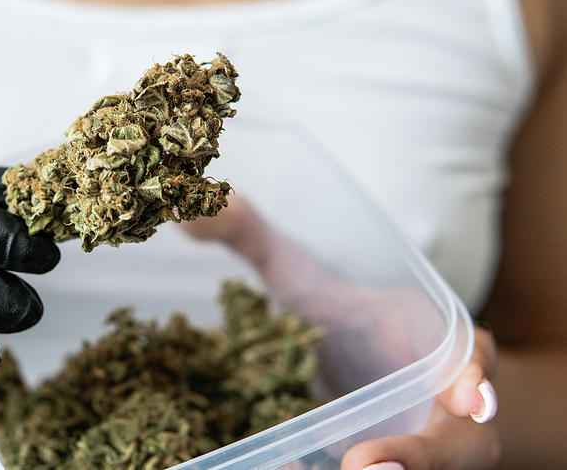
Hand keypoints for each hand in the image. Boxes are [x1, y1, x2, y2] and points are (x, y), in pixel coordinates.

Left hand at [184, 197, 499, 468]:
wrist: (347, 360)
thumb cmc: (330, 308)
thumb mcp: (293, 272)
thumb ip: (248, 236)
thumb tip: (184, 211)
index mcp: (428, 332)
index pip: (467, 350)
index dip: (470, 374)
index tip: (466, 400)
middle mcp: (439, 392)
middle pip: (464, 435)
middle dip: (429, 454)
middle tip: (367, 463)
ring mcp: (424, 438)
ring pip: (438, 468)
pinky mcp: (398, 460)